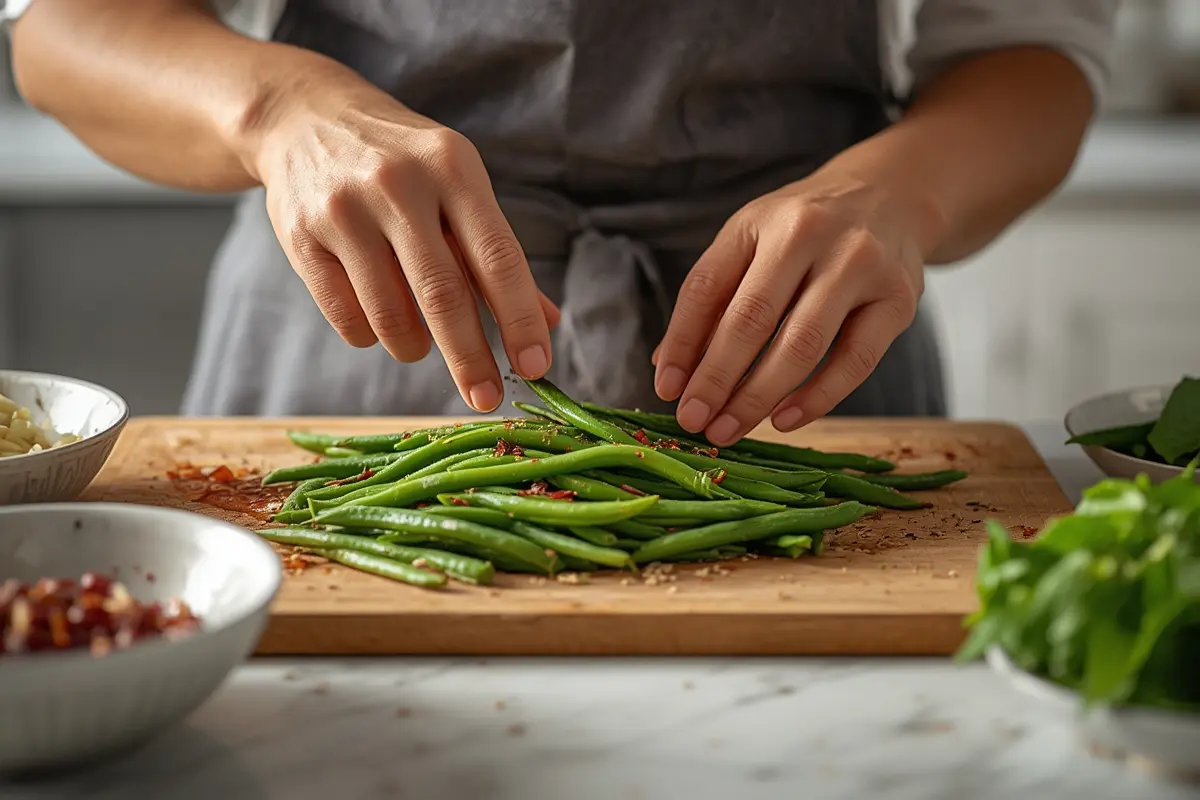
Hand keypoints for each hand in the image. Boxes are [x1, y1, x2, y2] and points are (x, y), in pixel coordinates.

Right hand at [250, 75, 557, 411]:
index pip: (496, 257)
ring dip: (416, 348)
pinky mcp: (299, 235)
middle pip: (443, 295)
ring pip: (391, 316)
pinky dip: (372, 336)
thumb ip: (497, 256)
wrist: (305, 118)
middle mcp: (398, 184)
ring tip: (421, 344)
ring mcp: (343, 209)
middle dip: (471, 359)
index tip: (537, 366)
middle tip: (488, 399)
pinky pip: (347, 318)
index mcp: (452, 167)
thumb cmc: (405, 164)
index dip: (519, 319)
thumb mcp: (458, 187)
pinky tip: (378, 319)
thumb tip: (549, 323)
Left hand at [653, 166, 940, 444]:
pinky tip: (783, 420)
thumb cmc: (804, 230)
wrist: (889, 196)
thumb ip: (711, 298)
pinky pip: (854, 361)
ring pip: (801, 345)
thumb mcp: (750, 240)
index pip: (707, 287)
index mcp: (761, 221)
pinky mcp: (898, 299)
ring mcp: (860, 266)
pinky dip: (816, 398)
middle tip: (693, 419)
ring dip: (757, 397)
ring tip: (728, 430)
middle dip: (716, 378)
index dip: (682, 342)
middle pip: (752, 319)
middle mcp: (810, 235)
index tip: (667, 389)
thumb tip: (669, 369)